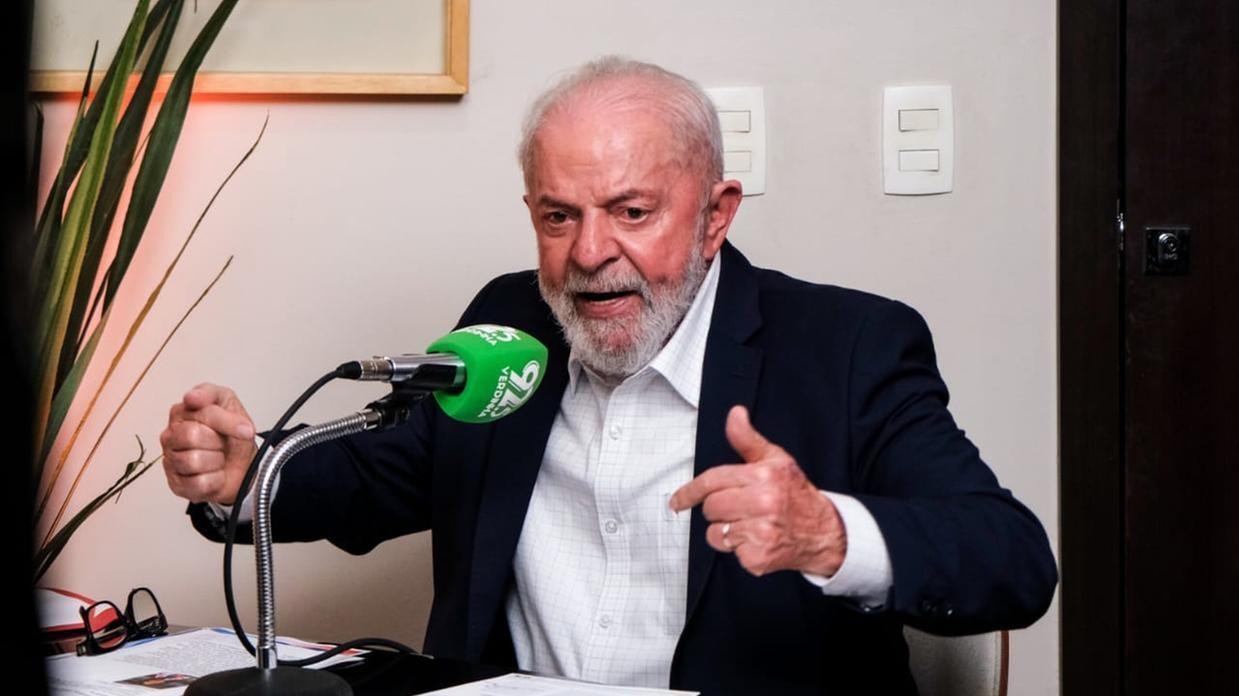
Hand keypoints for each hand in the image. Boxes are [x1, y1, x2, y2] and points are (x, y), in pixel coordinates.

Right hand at [159, 383, 257, 504]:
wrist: (242, 466)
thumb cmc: (232, 435)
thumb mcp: (231, 406)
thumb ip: (212, 395)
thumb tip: (192, 397)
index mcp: (181, 412)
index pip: (202, 413)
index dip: (228, 422)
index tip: (245, 430)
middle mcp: (171, 436)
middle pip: (192, 436)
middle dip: (218, 442)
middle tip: (222, 444)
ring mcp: (171, 461)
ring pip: (193, 461)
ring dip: (217, 462)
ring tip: (218, 459)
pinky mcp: (176, 484)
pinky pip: (198, 484)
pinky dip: (215, 480)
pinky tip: (215, 474)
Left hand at [669, 405, 846, 576]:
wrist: (824, 532)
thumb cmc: (796, 494)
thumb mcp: (776, 460)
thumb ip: (748, 439)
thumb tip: (735, 414)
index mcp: (763, 477)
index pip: (713, 481)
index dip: (690, 492)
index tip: (678, 501)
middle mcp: (763, 503)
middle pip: (711, 508)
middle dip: (719, 509)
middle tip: (740, 508)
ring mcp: (760, 532)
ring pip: (715, 531)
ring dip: (726, 530)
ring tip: (750, 524)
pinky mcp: (758, 557)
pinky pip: (728, 551)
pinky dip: (738, 548)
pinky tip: (756, 540)